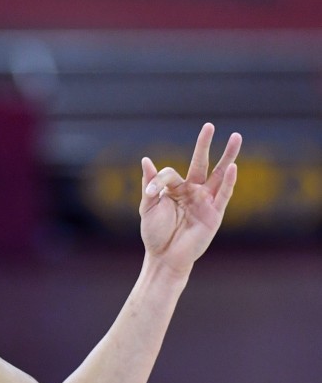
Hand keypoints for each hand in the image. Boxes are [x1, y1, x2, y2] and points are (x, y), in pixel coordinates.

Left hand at [139, 123, 240, 274]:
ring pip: (218, 174)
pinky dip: (228, 181)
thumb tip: (146, 160)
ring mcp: (205, 201)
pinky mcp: (214, 213)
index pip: (171, 173)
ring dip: (228, 156)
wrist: (164, 257)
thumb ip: (150, 185)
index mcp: (175, 189)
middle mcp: (192, 191)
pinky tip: (233, 167)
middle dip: (205, 144)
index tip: (151, 193)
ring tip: (236, 136)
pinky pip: (223, 194)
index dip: (159, 180)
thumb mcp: (148, 207)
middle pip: (201, 163)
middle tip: (209, 125)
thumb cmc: (154, 234)